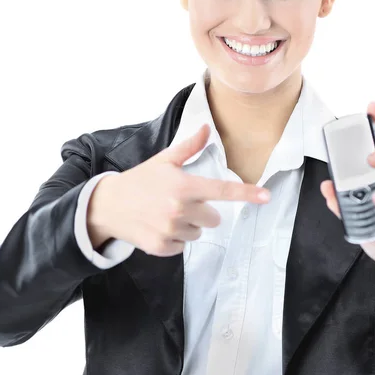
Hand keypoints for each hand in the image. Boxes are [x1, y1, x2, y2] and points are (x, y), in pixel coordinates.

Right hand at [101, 123, 270, 256]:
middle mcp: (179, 209)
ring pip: (198, 233)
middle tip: (181, 203)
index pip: (222, 190)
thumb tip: (207, 128)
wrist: (107, 206)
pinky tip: (159, 227)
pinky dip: (175, 239)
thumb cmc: (140, 181)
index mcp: (183, 186)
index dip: (247, 193)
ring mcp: (170, 230)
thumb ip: (189, 147)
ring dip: (188, 226)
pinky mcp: (161, 246)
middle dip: (203, 212)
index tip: (266, 196)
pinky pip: (183, 247)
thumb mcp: (164, 161)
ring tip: (166, 215)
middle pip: (214, 219)